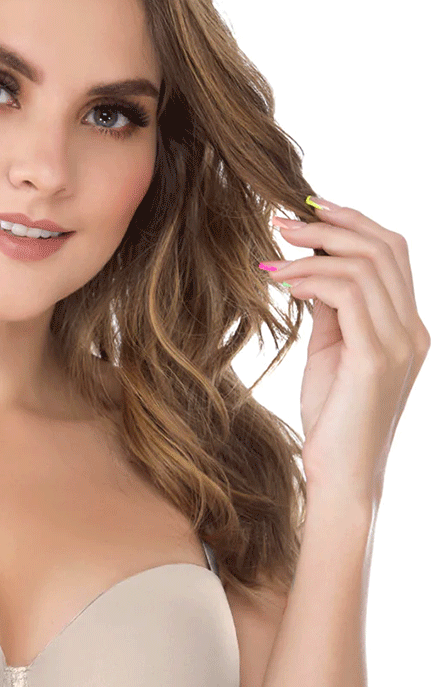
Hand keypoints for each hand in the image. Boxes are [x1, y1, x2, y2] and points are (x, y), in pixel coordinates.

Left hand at [264, 197, 428, 502]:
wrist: (342, 477)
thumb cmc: (333, 420)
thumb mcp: (331, 353)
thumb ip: (331, 311)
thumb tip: (312, 269)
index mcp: (407, 326)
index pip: (392, 253)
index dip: (353, 223)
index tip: (308, 209)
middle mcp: (414, 329)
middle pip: (386, 247)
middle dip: (332, 224)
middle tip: (282, 219)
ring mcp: (402, 342)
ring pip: (367, 264)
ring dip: (314, 250)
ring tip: (272, 254)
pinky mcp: (379, 357)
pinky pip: (349, 295)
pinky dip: (311, 279)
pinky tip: (280, 283)